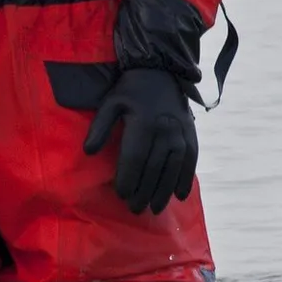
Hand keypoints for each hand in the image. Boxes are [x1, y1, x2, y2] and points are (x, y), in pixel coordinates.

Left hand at [83, 68, 197, 215]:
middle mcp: (164, 129)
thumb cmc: (130, 91)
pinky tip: (179, 196)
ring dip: (164, 192)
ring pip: (173, 169)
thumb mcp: (110, 103)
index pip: (134, 159)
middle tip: (135, 209)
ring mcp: (180, 133)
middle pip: (153, 168)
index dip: (128, 179)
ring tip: (155, 209)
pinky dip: (185, 179)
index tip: (121, 195)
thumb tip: (89, 152)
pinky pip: (191, 161)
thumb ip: (99, 128)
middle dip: (144, 192)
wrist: (161, 72)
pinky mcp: (191, 134)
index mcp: (143, 123)